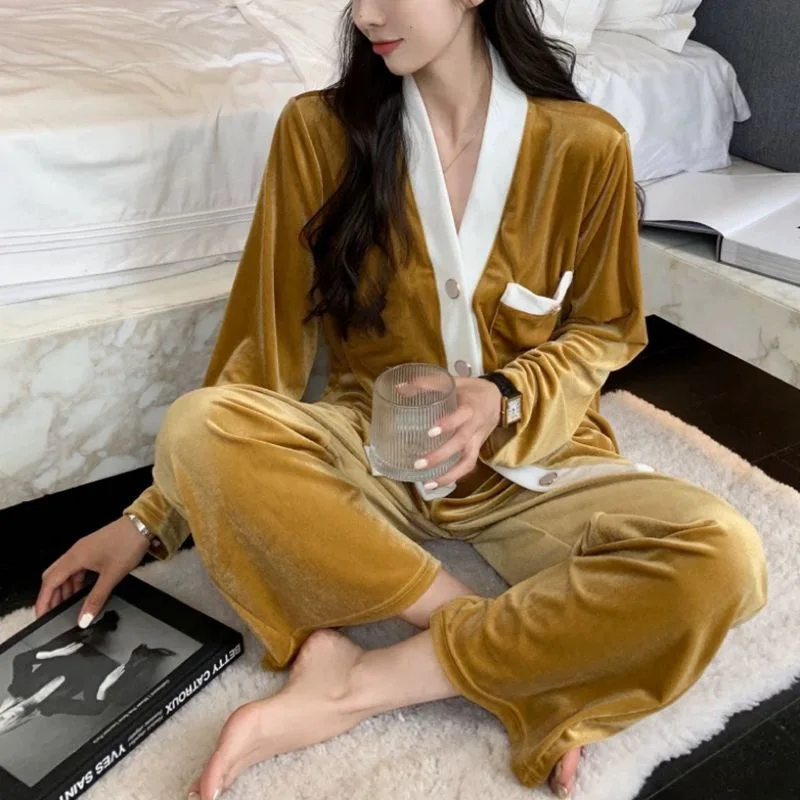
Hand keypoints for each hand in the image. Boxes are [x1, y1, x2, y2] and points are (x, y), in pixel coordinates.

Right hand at [35, 517, 150, 625]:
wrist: (142, 524)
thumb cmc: (127, 544)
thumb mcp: (112, 576)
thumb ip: (96, 598)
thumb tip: (84, 618)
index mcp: (75, 557)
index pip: (50, 582)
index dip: (44, 600)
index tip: (42, 615)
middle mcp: (75, 552)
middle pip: (53, 576)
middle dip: (51, 595)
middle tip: (54, 613)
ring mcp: (84, 549)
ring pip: (65, 572)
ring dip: (64, 588)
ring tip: (68, 605)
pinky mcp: (92, 549)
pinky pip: (76, 567)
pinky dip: (75, 580)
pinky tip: (82, 590)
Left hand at [413, 376, 501, 487]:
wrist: (499, 399)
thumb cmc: (473, 390)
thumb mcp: (454, 381)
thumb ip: (428, 383)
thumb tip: (400, 388)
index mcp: (470, 407)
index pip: (462, 417)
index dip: (448, 423)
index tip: (431, 431)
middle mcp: (475, 427)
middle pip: (461, 444)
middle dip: (441, 456)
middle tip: (419, 463)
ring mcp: (477, 440)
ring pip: (467, 461)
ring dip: (449, 475)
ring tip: (429, 484)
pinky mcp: (477, 449)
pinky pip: (468, 465)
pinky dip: (454, 476)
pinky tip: (437, 483)